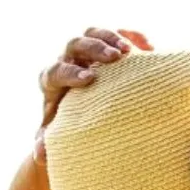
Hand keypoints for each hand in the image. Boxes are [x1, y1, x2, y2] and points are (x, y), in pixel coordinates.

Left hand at [34, 28, 152, 163]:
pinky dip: (132, 37)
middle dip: (94, 49)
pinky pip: (118, 34)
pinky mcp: (108, 48)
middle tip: (114, 58)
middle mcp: (68, 61)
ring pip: (94, 34)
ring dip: (112, 38)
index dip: (70, 72)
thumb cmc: (69, 127)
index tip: (88, 80)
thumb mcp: (58, 136)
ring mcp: (88, 53)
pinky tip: (149, 47)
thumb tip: (40, 155)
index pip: (55, 70)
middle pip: (75, 44)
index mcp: (52, 81)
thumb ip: (48, 142)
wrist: (83, 115)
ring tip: (130, 52)